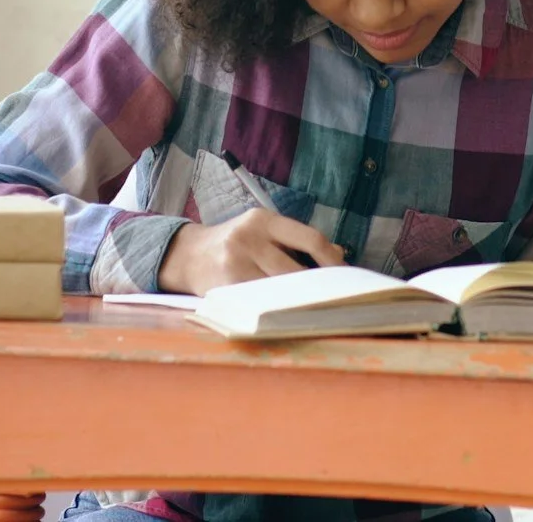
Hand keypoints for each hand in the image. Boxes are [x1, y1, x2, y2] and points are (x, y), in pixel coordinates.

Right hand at [158, 209, 344, 293]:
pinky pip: (261, 302)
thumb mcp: (263, 231)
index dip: (332, 260)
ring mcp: (235, 264)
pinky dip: (278, 309)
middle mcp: (248, 238)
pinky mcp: (226, 287)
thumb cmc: (235, 243)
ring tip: (315, 307)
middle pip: (297, 270)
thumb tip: (338, 253)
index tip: (345, 275)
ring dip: (300, 301)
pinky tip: (287, 313)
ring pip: (280, 290)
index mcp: (263, 219)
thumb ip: (296, 240)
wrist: (188, 255)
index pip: (310, 238)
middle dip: (318, 287)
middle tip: (335, 298)